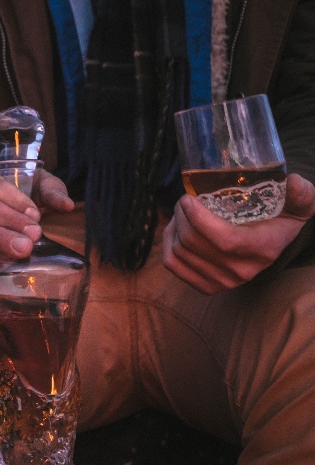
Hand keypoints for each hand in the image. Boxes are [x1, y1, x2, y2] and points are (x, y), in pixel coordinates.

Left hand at [163, 173, 314, 293]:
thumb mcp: (298, 205)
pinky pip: (173, 265)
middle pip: (194, 243)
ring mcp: (223, 282)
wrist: (271, 243)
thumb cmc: (280, 217)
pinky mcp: (206, 286)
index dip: (198, 219)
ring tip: (182, 212)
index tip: (188, 199)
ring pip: (180, 251)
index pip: (224, 240)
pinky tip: (176, 229)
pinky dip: (168, 243)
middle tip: (184, 200)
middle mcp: (242, 271)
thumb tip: (294, 183)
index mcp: (263, 249)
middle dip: (181, 216)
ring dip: (174, 226)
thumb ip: (301, 195)